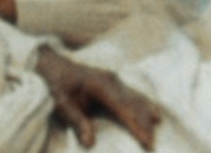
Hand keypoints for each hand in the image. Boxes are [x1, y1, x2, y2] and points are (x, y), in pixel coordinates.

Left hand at [34, 47, 160, 150]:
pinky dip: (144, 103)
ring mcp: (114, 79)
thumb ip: (76, 121)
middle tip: (153, 144)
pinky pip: (133, 93)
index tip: (146, 141)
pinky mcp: (114, 81)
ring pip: (136, 97)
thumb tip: (89, 143)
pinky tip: (153, 112)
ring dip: (147, 112)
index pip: (123, 108)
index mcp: (100, 85)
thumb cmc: (56, 85)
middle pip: (134, 103)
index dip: (136, 125)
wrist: (51, 65)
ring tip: (158, 125)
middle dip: (145, 123)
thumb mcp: (61, 104)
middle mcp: (111, 80)